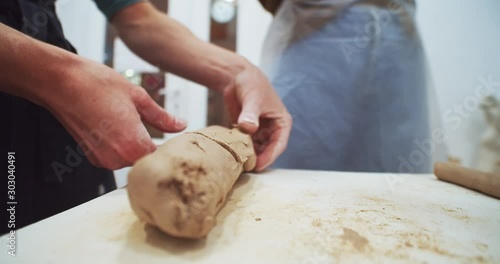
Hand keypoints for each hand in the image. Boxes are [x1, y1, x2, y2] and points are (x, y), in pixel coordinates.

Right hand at [44, 58, 186, 169]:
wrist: (61, 82)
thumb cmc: (96, 85)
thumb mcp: (138, 96)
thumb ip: (162, 117)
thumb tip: (180, 125)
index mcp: (133, 146)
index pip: (162, 157)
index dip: (171, 147)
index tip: (176, 137)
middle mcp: (117, 159)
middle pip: (147, 160)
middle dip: (154, 146)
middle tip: (157, 127)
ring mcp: (103, 160)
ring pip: (131, 159)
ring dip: (136, 145)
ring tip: (133, 122)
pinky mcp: (92, 156)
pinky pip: (116, 156)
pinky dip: (120, 145)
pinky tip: (117, 126)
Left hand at [223, 62, 291, 170]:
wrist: (236, 77)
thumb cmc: (250, 84)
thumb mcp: (252, 99)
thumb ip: (250, 114)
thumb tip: (249, 127)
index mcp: (282, 122)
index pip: (279, 144)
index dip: (269, 157)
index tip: (258, 166)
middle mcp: (273, 128)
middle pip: (268, 150)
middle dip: (258, 159)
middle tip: (246, 168)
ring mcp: (261, 130)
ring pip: (257, 149)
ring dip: (249, 155)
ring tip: (238, 162)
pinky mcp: (248, 131)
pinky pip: (247, 144)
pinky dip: (241, 149)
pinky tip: (232, 153)